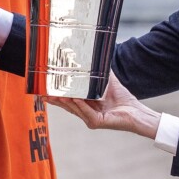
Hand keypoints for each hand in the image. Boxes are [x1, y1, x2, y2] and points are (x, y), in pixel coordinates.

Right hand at [46, 72, 160, 137]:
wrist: (136, 112)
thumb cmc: (123, 99)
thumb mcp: (108, 82)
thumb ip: (101, 71)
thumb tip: (97, 55)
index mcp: (86, 105)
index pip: (68, 100)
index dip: (57, 96)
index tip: (45, 90)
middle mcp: (86, 113)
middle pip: (67, 106)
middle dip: (55, 100)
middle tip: (43, 93)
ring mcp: (90, 119)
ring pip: (74, 109)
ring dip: (65, 101)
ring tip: (55, 94)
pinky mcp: (97, 122)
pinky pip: (86, 112)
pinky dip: (81, 105)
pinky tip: (75, 98)